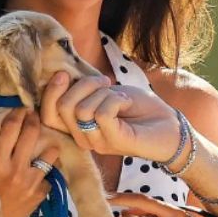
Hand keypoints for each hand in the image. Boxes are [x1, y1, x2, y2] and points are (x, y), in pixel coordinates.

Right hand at [0, 109, 62, 216]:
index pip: (10, 130)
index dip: (18, 115)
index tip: (22, 108)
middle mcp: (15, 170)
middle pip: (32, 136)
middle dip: (35, 122)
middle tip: (35, 116)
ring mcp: (30, 182)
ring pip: (50, 154)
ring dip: (49, 149)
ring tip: (45, 147)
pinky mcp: (41, 194)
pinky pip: (50, 177)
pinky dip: (46, 175)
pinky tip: (40, 175)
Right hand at [41, 72, 180, 163]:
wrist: (170, 125)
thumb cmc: (139, 108)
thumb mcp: (107, 93)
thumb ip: (84, 90)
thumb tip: (61, 75)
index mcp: (77, 127)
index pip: (47, 116)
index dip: (50, 93)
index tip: (64, 74)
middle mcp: (83, 138)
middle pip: (62, 108)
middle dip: (82, 86)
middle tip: (106, 82)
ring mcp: (98, 142)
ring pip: (82, 110)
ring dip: (104, 93)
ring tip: (121, 97)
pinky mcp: (116, 141)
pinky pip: (102, 113)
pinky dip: (116, 100)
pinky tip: (127, 103)